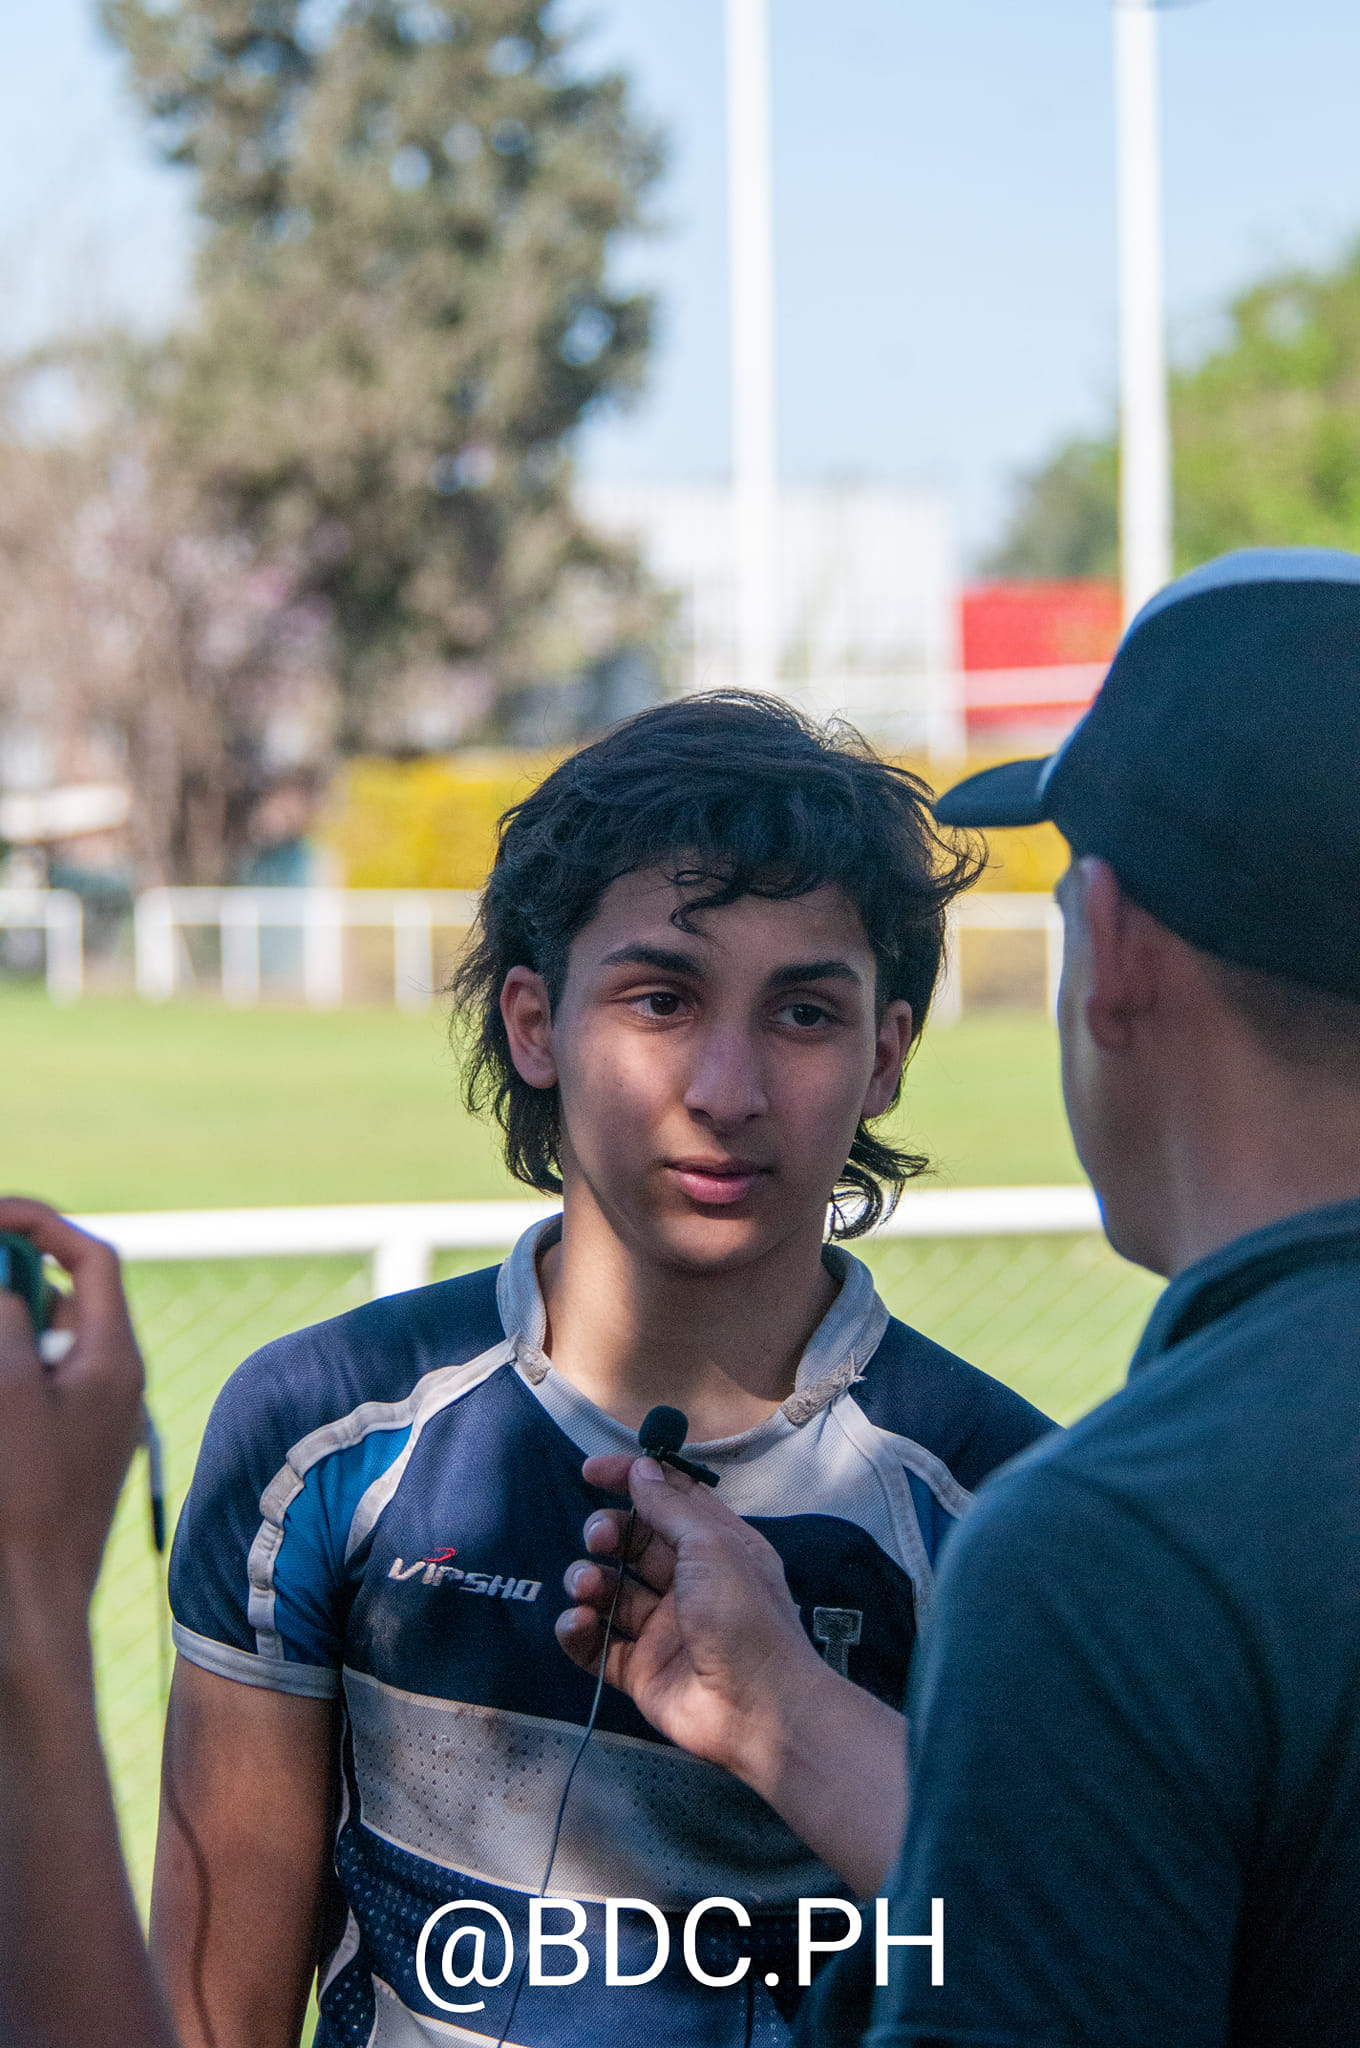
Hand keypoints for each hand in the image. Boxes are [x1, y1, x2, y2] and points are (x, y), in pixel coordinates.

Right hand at [0, 1198, 145, 1640]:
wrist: (39, 1597)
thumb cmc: (25, 1500)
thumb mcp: (7, 1395)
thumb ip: (7, 1323)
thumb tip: (5, 1283)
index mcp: (116, 1357)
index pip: (93, 1259)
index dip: (42, 1224)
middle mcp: (114, 1377)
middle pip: (66, 1294)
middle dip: (13, 1278)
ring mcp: (93, 1411)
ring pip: (46, 1340)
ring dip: (9, 1327)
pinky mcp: (69, 1442)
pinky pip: (37, 1383)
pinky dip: (10, 1371)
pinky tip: (0, 1379)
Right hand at [558, 1452, 910, 1892]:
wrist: (758, 1708)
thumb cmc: (741, 1614)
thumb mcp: (711, 1545)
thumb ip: (670, 1506)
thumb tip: (642, 1467)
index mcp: (715, 1546)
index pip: (668, 1500)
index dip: (631, 1480)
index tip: (590, 1471)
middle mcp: (688, 1583)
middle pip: (634, 1544)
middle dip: (609, 1532)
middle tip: (599, 1539)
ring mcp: (662, 1629)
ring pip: (611, 1592)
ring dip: (589, 1580)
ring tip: (587, 1587)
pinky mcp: (640, 1671)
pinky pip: (597, 1646)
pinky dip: (578, 1631)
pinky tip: (577, 1622)